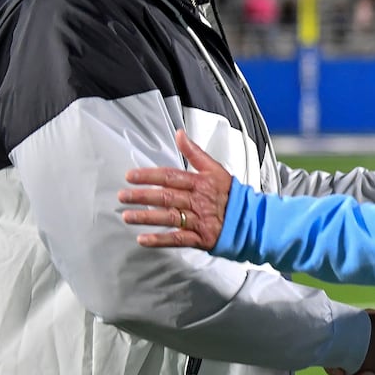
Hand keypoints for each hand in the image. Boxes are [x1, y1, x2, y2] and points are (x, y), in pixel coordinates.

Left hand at [118, 128, 230, 248]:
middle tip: (123, 196)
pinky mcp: (201, 238)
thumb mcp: (215, 168)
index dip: (149, 176)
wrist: (252, 219)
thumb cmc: (231, 194)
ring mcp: (199, 220)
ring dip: (147, 217)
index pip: (170, 176)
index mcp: (200, 182)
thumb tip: (180, 134)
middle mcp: (198, 201)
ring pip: (169, 217)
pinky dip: (160, 240)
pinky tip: (144, 240)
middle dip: (142, 196)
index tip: (130, 176)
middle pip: (166, 196)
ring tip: (128, 216)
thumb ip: (194, 152)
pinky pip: (178, 239)